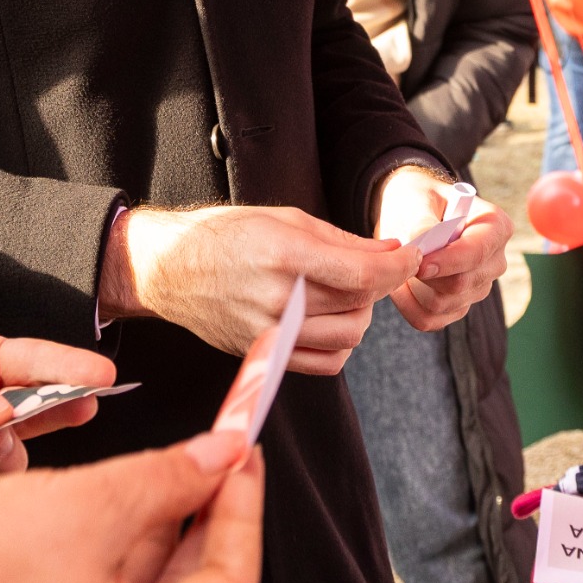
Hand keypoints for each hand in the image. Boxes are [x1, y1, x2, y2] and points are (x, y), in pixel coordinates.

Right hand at [0, 430, 263, 582]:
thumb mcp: (91, 508)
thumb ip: (166, 479)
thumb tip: (220, 456)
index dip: (241, 513)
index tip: (242, 456)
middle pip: (191, 581)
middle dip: (203, 508)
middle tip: (217, 449)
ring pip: (145, 574)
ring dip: (160, 512)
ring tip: (172, 456)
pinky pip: (104, 575)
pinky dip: (117, 528)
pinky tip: (119, 484)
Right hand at [103, 204, 417, 373]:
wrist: (171, 269)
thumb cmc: (226, 234)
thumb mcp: (284, 218)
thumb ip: (341, 240)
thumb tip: (391, 250)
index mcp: (284, 255)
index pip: (363, 272)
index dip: (398, 265)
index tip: (412, 257)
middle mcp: (278, 299)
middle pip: (360, 305)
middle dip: (379, 285)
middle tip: (372, 268)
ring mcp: (270, 333)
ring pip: (348, 337)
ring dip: (362, 315)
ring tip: (349, 295)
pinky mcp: (264, 355)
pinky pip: (324, 364)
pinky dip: (341, 345)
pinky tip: (332, 321)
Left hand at [372, 165, 512, 331]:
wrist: (409, 213)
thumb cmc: (418, 199)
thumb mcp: (417, 197)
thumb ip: (422, 220)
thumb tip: (423, 246)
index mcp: (496, 226)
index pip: (478, 253)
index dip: (448, 261)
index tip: (419, 262)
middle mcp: (494, 262)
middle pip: (462, 284)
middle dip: (426, 275)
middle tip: (401, 258)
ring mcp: (478, 287)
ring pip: (443, 304)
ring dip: (413, 288)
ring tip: (399, 263)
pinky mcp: (458, 307)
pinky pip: (430, 319)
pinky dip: (407, 304)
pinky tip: (399, 282)